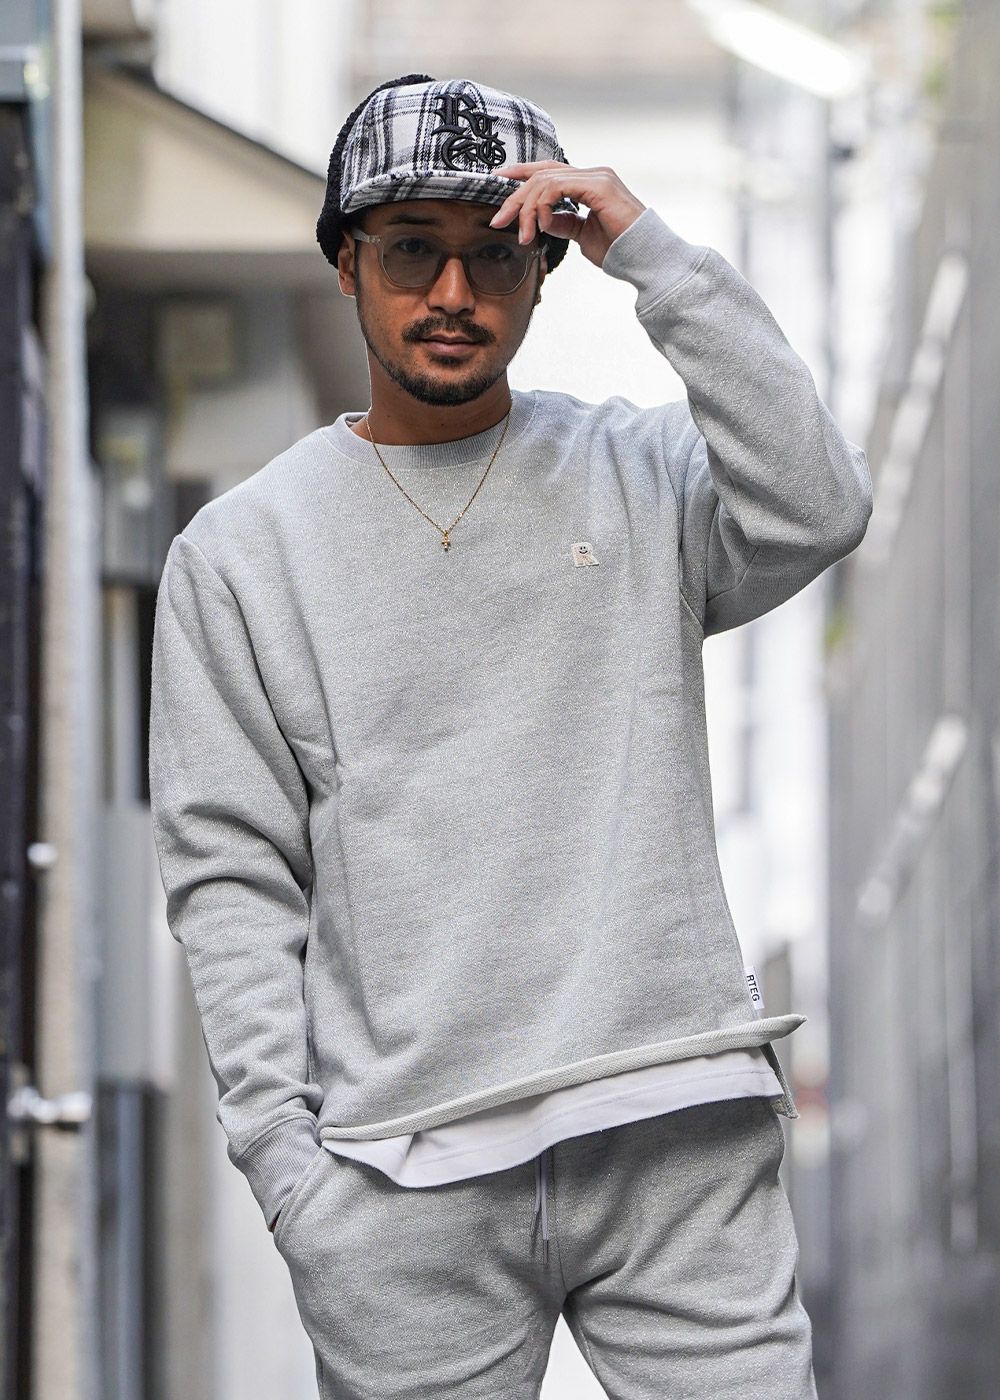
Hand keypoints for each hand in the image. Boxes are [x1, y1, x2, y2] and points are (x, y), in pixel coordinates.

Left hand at [489, 162, 645, 267]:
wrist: (643, 257)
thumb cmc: (618, 249)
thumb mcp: (582, 236)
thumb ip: (563, 223)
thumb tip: (541, 220)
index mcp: (588, 183)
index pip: (547, 170)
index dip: (520, 173)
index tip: (496, 183)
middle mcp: (592, 174)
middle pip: (541, 174)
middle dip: (514, 197)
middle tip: (498, 220)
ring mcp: (596, 177)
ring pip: (545, 180)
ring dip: (526, 208)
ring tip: (523, 235)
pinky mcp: (598, 185)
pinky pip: (557, 187)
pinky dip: (542, 205)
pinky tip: (540, 225)